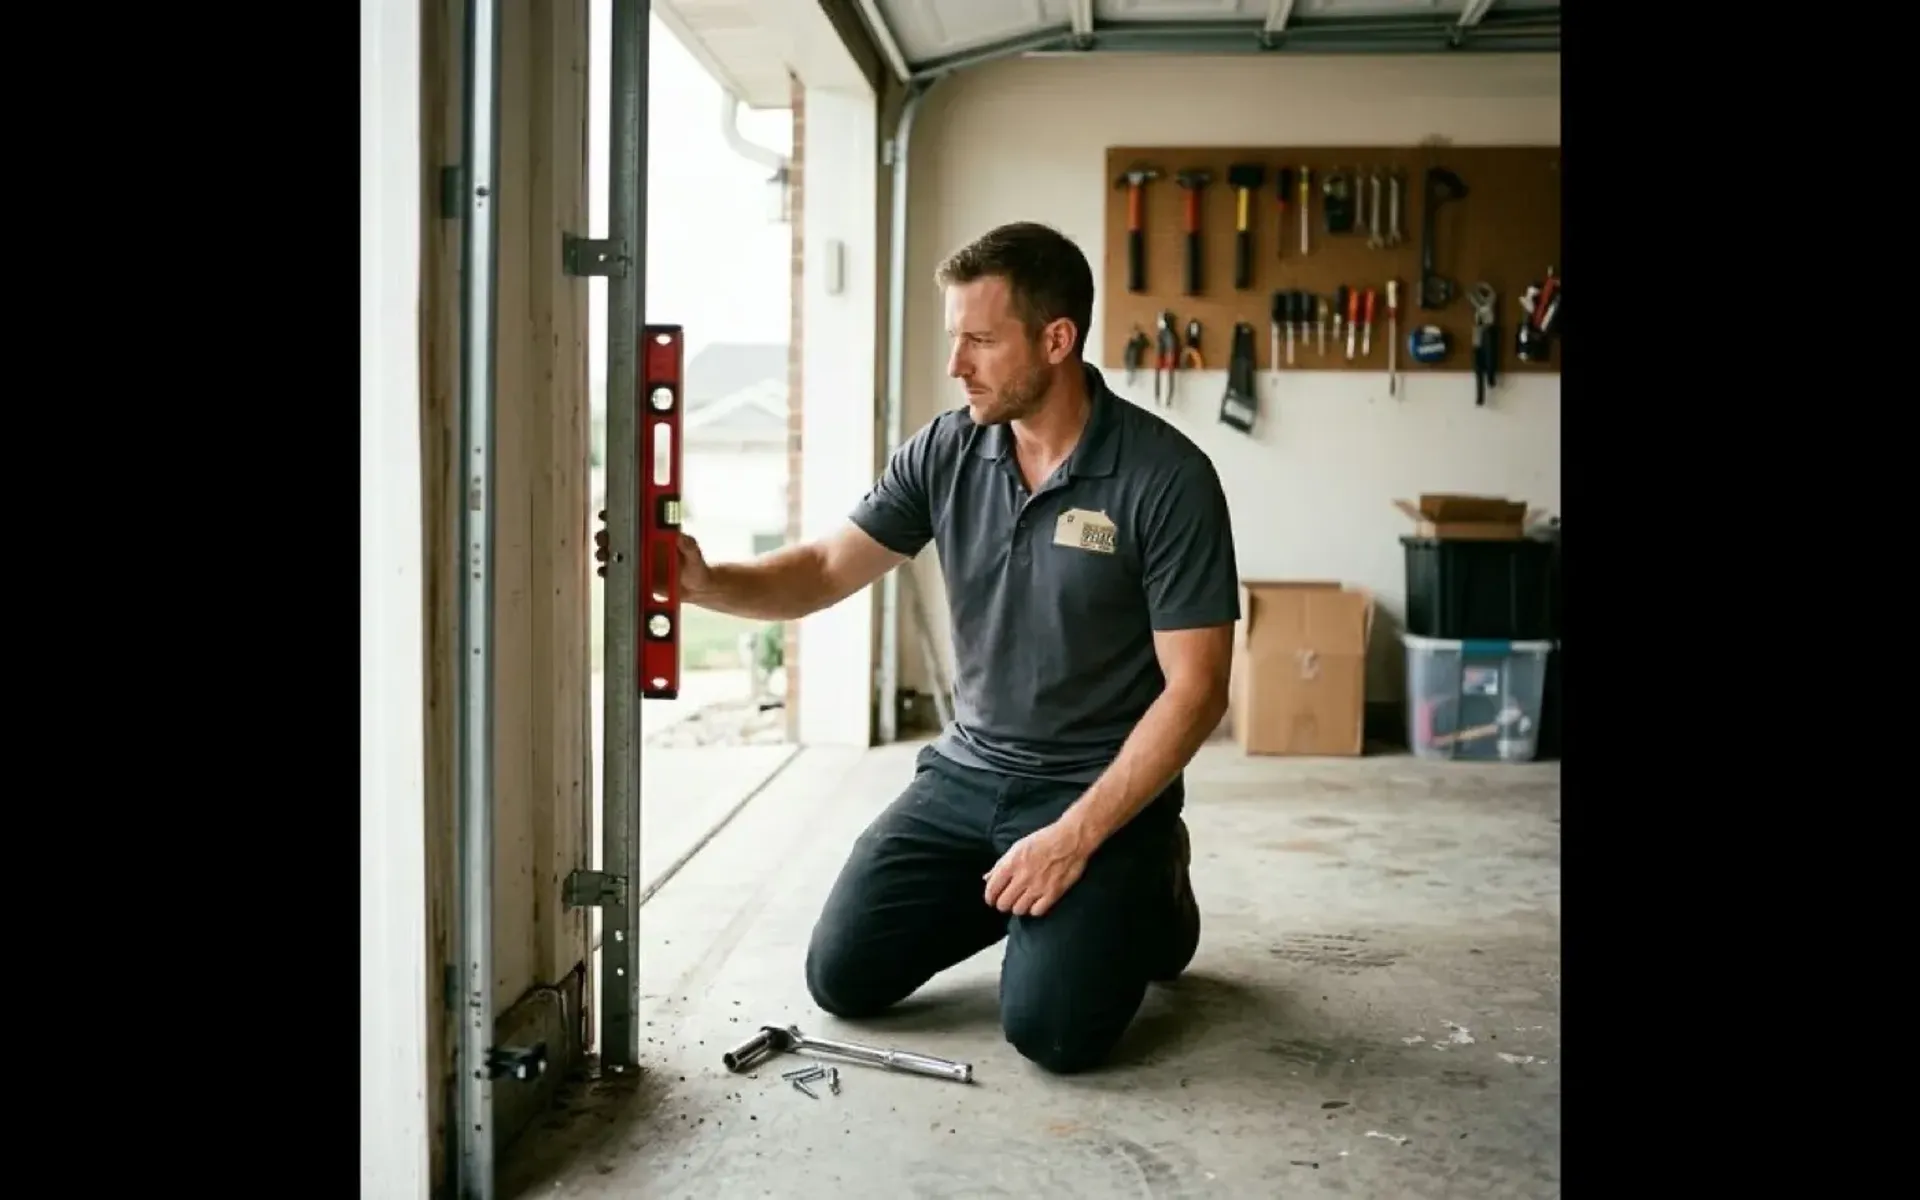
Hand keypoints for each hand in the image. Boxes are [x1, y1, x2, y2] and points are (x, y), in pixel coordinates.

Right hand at [594, 512, 711, 601]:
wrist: (696, 589)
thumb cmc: (696, 567)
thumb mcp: (695, 556)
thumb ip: (689, 546)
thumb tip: (681, 536)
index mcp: (655, 535)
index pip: (633, 520)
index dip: (618, 515)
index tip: (609, 515)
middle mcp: (642, 546)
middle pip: (617, 536)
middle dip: (606, 535)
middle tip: (605, 539)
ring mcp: (637, 561)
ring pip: (613, 554)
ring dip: (604, 553)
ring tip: (604, 556)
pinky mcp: (635, 577)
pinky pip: (617, 573)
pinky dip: (608, 571)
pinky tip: (606, 571)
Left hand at [983, 821, 1093, 918]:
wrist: (1071, 839)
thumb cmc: (1044, 840)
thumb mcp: (1018, 847)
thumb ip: (1001, 864)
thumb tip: (987, 878)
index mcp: (1011, 863)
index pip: (992, 889)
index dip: (990, 897)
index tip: (992, 899)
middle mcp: (1022, 877)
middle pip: (1003, 904)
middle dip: (1003, 903)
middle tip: (1007, 900)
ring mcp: (1038, 886)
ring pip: (1018, 910)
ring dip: (1018, 907)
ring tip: (1022, 901)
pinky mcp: (1053, 893)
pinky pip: (1037, 912)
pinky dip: (1034, 909)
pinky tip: (1036, 902)